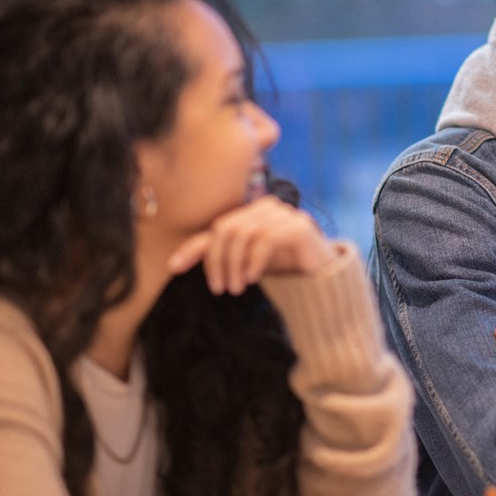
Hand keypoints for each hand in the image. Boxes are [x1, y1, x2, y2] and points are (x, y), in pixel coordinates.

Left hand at [167, 195, 338, 294]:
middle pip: (227, 229)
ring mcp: (285, 214)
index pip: (217, 227)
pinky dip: (254, 262)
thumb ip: (217, 255)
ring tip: (236, 288)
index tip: (174, 268)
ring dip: (234, 265)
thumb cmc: (283, 267)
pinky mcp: (299, 227)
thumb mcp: (244, 261)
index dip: (193, 247)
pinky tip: (252, 279)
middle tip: (220, 289)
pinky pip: (266, 240)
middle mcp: (268, 206)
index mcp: (253, 211)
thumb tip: (172, 263)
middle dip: (218, 261)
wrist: (324, 276)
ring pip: (244, 234)